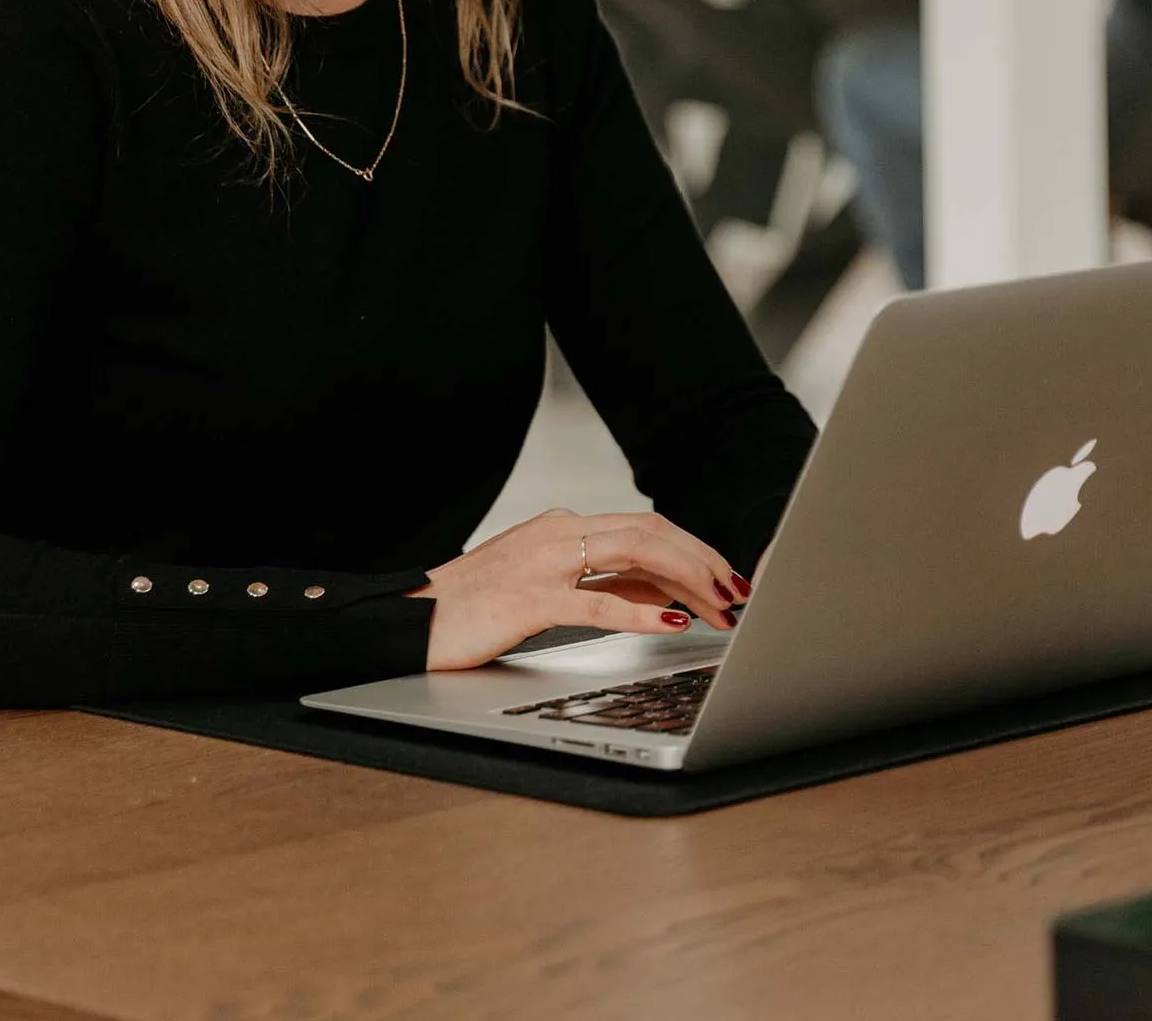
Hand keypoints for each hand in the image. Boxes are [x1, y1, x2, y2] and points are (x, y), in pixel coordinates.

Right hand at [412, 509, 750, 671]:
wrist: (412, 618)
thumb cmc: (477, 607)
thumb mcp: (547, 587)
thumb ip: (602, 585)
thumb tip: (665, 598)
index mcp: (564, 526)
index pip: (646, 528)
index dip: (694, 551)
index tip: (726, 579)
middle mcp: (561, 532)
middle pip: (652, 533)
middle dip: (703, 561)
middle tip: (738, 592)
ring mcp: (546, 561)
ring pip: (636, 555)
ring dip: (689, 580)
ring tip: (722, 606)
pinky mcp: (531, 597)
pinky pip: (599, 603)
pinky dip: (643, 613)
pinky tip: (674, 625)